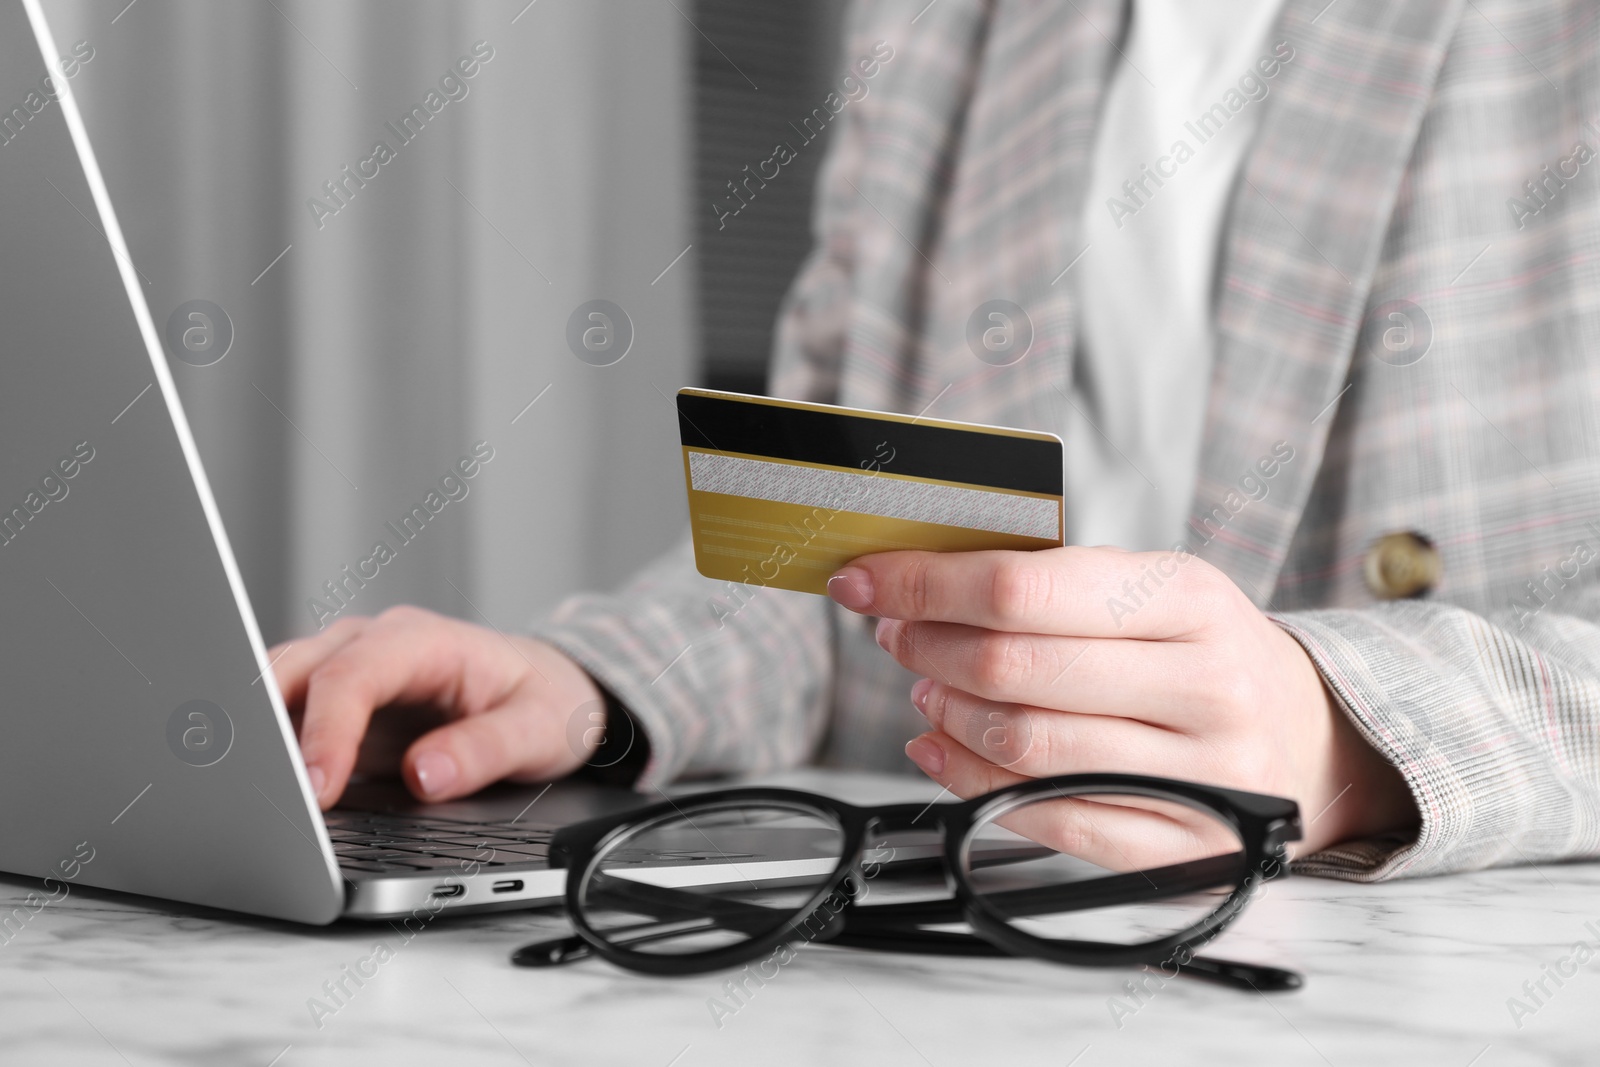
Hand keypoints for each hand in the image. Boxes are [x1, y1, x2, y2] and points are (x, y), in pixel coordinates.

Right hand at [269, 606, 603, 808]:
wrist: (546, 688)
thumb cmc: (542, 699)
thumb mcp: (538, 728)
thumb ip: (484, 750)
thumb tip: (425, 775)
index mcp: (421, 640)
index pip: (352, 676)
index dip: (327, 731)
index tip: (316, 788)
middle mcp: (373, 645)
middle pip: (294, 673)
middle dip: (265, 729)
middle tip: (254, 795)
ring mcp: (348, 672)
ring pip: (276, 692)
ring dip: (256, 740)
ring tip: (245, 797)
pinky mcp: (337, 708)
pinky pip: (286, 722)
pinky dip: (268, 754)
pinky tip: (262, 793)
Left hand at [827, 547, 1416, 858]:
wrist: (1316, 739)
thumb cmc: (1205, 651)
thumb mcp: (1156, 589)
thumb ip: (1052, 586)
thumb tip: (915, 587)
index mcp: (1192, 598)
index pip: (1023, 589)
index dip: (924, 585)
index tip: (864, 581)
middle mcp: (1205, 685)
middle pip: (1013, 669)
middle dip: (926, 647)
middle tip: (894, 636)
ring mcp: (1202, 775)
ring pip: (1024, 749)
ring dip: (945, 717)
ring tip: (925, 691)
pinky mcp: (1185, 847)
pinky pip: (1050, 820)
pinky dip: (972, 786)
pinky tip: (942, 752)